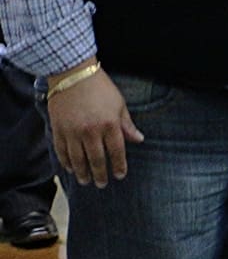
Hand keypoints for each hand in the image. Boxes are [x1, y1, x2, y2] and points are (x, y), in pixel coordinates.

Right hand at [48, 68, 143, 187]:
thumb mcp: (119, 104)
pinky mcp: (58, 128)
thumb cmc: (100, 87)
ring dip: (82, 172)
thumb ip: (127, 124)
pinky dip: (66, 161)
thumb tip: (139, 140)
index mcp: (109, 124)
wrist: (72, 74)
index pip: (116, 151)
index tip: (119, 175)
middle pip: (96, 159)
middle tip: (102, 184)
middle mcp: (90, 131)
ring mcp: (72, 131)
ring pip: (77, 159)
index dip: (118, 165)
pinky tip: (70, 169)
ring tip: (85, 181)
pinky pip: (61, 150)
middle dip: (99, 174)